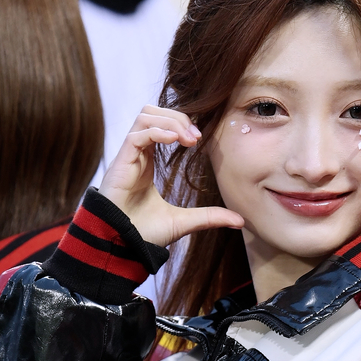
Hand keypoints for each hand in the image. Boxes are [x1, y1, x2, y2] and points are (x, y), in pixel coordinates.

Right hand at [99, 106, 243, 247]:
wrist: (122, 247)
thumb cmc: (145, 234)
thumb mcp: (184, 222)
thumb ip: (209, 216)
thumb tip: (240, 221)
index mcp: (147, 162)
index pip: (161, 125)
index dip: (181, 124)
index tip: (200, 139)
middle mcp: (136, 155)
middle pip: (151, 113)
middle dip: (177, 117)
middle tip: (196, 137)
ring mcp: (127, 158)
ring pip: (144, 117)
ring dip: (170, 121)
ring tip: (188, 139)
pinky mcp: (120, 164)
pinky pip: (136, 135)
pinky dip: (156, 132)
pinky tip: (174, 140)